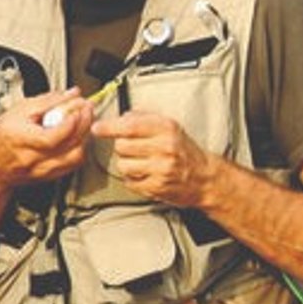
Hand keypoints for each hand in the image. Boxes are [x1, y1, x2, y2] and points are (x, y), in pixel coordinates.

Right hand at [0, 87, 92, 189]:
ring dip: (85, 136)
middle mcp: (33, 159)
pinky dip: (80, 147)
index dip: (71, 121)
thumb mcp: (18, 110)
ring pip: (75, 156)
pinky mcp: (51, 175)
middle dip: (84, 123)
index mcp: (21, 140)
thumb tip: (70, 94)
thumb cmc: (0, 137)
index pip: (52, 137)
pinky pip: (74, 163)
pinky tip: (78, 136)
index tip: (79, 106)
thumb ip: (47, 101)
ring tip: (83, 120)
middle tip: (87, 107)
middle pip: (69, 145)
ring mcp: (43, 170)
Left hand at [93, 110, 212, 206]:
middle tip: (134, 149)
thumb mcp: (170, 127)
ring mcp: (161, 169)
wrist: (205, 177)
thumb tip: (122, 116)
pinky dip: (133, 179)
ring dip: (127, 164)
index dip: (110, 127)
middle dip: (122, 147)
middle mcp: (165, 147)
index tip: (97, 128)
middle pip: (122, 146)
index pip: (131, 126)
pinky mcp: (157, 187)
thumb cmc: (184, 151)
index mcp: (167, 128)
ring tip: (141, 163)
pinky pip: (130, 182)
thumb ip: (145, 118)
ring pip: (123, 165)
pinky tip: (145, 175)